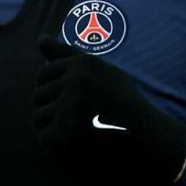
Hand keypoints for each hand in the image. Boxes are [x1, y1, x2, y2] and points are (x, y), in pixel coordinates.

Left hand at [33, 35, 185, 184]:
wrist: (148, 142)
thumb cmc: (122, 106)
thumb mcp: (100, 74)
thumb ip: (68, 55)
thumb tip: (40, 38)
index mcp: (84, 64)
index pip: (44, 75)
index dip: (56, 92)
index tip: (77, 102)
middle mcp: (77, 81)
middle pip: (38, 96)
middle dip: (53, 110)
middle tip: (83, 121)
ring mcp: (71, 107)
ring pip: (38, 117)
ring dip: (53, 128)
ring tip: (81, 133)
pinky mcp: (67, 132)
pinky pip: (45, 138)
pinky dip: (57, 147)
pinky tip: (80, 147)